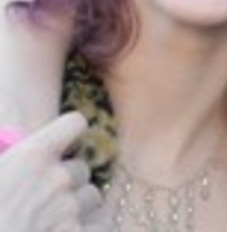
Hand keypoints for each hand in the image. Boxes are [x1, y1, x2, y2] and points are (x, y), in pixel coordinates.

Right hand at [0, 112, 104, 230]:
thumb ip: (3, 158)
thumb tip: (9, 149)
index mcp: (31, 156)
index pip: (74, 124)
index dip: (68, 133)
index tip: (57, 145)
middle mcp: (58, 178)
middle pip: (80, 168)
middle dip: (65, 181)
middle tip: (40, 198)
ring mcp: (71, 209)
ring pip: (91, 197)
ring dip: (76, 206)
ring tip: (47, 221)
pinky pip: (99, 225)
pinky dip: (87, 230)